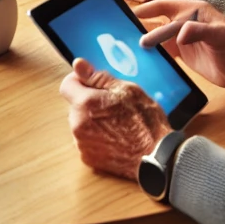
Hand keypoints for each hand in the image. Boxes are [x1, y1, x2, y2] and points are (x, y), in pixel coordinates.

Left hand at [59, 58, 170, 179]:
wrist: (157, 155)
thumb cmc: (145, 121)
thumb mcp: (126, 90)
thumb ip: (97, 77)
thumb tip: (78, 65)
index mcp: (85, 104)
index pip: (67, 85)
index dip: (79, 81)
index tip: (92, 84)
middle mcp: (78, 125)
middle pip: (75, 105)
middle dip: (88, 102)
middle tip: (112, 105)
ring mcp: (82, 144)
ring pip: (81, 124)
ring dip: (92, 121)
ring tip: (116, 123)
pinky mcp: (89, 159)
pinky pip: (87, 141)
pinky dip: (96, 137)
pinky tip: (115, 137)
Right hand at [136, 0, 224, 91]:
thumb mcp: (221, 38)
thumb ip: (201, 31)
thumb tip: (180, 32)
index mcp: (194, 11)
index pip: (166, 8)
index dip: (148, 10)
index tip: (130, 15)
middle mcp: (186, 21)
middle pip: (158, 20)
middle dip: (141, 25)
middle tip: (123, 33)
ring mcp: (183, 38)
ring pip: (159, 36)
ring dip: (146, 40)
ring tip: (128, 46)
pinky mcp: (183, 52)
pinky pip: (164, 50)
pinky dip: (153, 54)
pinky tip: (143, 59)